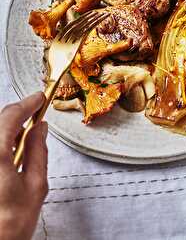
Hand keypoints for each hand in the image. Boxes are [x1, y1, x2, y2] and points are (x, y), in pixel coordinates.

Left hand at [0, 93, 47, 239]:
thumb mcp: (34, 187)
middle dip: (17, 115)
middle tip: (35, 114)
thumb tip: (40, 130)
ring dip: (6, 130)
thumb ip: (38, 151)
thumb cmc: (6, 229)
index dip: (29, 103)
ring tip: (24, 138)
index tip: (39, 98)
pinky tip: (8, 154)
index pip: (11, 115)